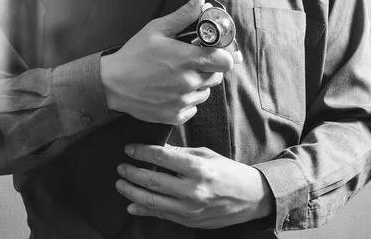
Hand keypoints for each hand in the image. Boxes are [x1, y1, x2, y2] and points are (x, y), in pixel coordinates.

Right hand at [100, 0, 233, 124]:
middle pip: (217, 77)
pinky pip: (193, 109)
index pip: (225, 61)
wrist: (111, 83)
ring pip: (205, 93)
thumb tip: (200, 0)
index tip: (215, 52)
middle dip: (209, 68)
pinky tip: (172, 91)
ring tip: (179, 76)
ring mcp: (182, 101)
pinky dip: (186, 101)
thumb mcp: (157, 29)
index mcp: (187, 59)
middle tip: (192, 62)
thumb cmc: (133, 55)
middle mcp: (188, 82)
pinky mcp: (175, 115)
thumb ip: (183, 16)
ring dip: (198, 85)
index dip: (223, 55)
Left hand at [115, 144, 273, 228]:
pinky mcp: (189, 221)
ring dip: (132, 192)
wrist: (250, 197)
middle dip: (132, 173)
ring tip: (121, 183)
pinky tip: (131, 205)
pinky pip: (161, 215)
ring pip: (152, 201)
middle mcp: (192, 190)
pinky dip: (143, 211)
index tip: (130, 149)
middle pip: (153, 181)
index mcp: (197, 168)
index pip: (162, 157)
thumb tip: (157, 150)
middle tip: (121, 167)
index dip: (142, 152)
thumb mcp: (207, 155)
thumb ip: (181, 154)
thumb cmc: (228, 172)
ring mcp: (190, 208)